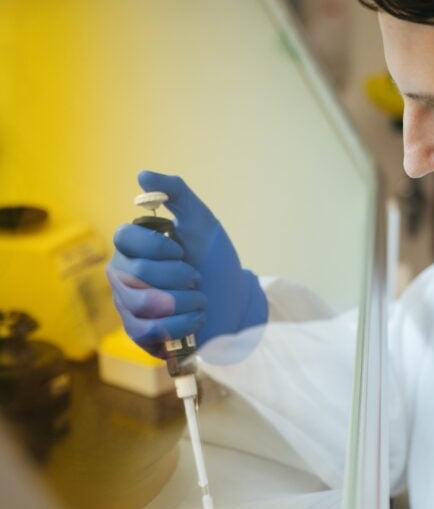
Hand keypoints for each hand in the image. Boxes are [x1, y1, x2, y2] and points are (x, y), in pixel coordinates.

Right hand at [107, 171, 266, 354]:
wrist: (234, 300)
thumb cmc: (213, 258)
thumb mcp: (200, 220)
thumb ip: (175, 191)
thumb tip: (142, 175)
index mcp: (133, 245)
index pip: (124, 237)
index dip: (156, 245)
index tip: (181, 250)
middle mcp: (124, 274)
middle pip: (135, 273)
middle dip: (177, 276)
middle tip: (197, 277)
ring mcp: (128, 305)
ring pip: (141, 304)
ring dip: (182, 301)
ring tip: (200, 299)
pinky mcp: (139, 333)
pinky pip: (147, 331)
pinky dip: (180, 324)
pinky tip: (198, 318)